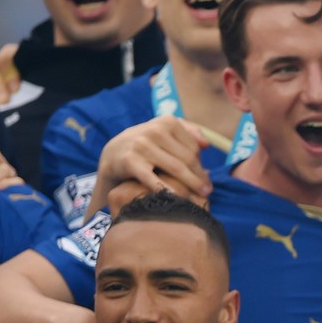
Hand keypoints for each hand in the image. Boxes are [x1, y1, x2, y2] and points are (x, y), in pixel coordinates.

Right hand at [89, 116, 211, 220]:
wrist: (113, 153)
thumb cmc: (148, 145)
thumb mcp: (165, 132)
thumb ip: (189, 132)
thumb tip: (206, 145)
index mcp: (167, 122)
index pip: (194, 148)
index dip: (202, 166)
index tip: (207, 179)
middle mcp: (154, 130)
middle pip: (187, 159)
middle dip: (200, 177)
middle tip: (208, 191)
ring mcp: (141, 145)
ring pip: (176, 168)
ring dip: (191, 185)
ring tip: (200, 198)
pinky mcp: (130, 161)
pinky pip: (154, 179)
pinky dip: (167, 190)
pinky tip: (178, 200)